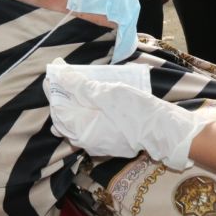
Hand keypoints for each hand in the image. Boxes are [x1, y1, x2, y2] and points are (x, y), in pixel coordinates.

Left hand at [45, 62, 207, 169]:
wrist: (161, 129)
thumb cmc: (135, 109)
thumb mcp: (107, 92)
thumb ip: (80, 86)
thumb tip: (61, 76)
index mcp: (81, 129)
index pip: (58, 107)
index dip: (54, 87)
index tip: (56, 69)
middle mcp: (84, 141)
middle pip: (63, 118)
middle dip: (61, 97)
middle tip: (64, 77)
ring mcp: (95, 145)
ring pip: (73, 125)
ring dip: (71, 107)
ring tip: (74, 89)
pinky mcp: (106, 144)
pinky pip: (86, 130)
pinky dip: (83, 115)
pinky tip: (89, 104)